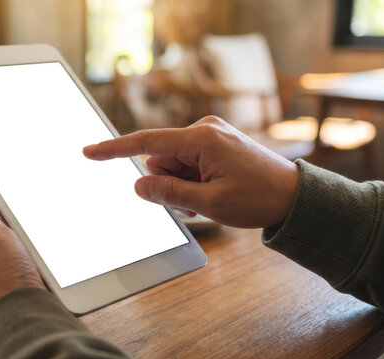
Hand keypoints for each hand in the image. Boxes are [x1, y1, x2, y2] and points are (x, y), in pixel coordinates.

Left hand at [0, 158, 44, 311]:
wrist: (29, 318)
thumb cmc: (1, 279)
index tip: (7, 172)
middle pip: (4, 220)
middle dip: (17, 210)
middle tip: (33, 195)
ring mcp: (9, 268)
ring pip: (23, 236)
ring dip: (34, 229)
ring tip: (47, 219)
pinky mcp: (31, 276)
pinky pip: (38, 252)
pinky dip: (45, 245)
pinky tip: (55, 240)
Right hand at [83, 116, 299, 227]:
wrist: (295, 196)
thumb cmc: (259, 198)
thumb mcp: (210, 203)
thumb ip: (170, 194)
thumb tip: (138, 184)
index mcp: (202, 139)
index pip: (146, 143)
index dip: (114, 149)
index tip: (89, 151)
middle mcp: (204, 130)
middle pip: (161, 160)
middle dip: (168, 184)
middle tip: (195, 203)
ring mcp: (210, 136)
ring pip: (173, 165)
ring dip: (181, 186)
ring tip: (209, 199)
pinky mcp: (215, 144)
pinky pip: (187, 164)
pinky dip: (191, 181)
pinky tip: (213, 192)